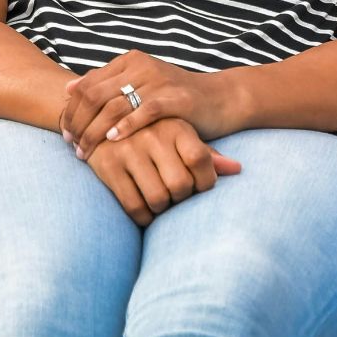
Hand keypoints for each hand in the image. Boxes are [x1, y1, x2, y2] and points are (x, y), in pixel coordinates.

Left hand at [62, 50, 228, 159]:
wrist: (219, 98)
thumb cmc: (174, 98)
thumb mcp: (139, 85)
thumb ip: (106, 84)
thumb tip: (69, 88)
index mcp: (128, 62)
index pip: (87, 84)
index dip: (71, 110)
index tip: (65, 133)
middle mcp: (141, 67)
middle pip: (95, 95)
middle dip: (78, 123)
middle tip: (72, 146)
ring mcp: (158, 81)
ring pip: (114, 105)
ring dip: (95, 131)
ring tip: (86, 151)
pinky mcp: (176, 98)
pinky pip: (145, 112)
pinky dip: (126, 127)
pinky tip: (114, 141)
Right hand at [83, 118, 241, 225]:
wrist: (100, 119)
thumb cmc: (151, 133)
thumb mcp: (178, 136)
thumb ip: (206, 154)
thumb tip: (237, 168)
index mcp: (175, 126)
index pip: (200, 159)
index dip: (206, 181)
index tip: (200, 186)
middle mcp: (152, 136)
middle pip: (181, 184)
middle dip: (182, 197)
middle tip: (177, 195)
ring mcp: (128, 151)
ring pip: (158, 199)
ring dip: (162, 208)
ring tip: (160, 201)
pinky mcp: (108, 167)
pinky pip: (133, 206)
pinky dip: (144, 217)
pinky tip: (145, 211)